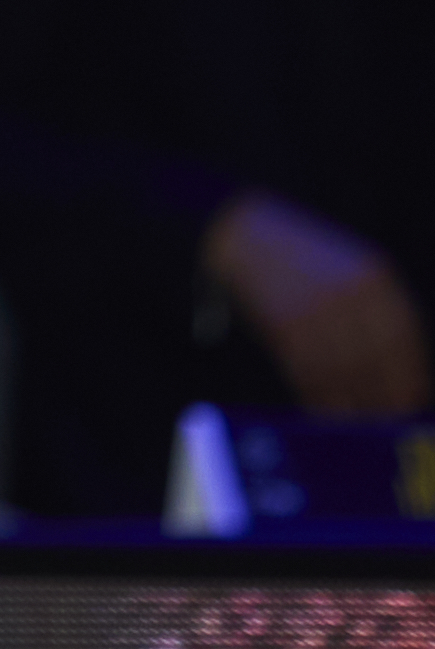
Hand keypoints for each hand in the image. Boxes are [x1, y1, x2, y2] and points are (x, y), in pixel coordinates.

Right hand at [212, 192, 434, 415]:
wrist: (243, 233)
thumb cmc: (303, 260)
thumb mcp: (349, 272)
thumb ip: (376, 313)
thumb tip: (401, 374)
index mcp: (374, 277)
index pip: (403, 339)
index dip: (409, 376)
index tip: (410, 402)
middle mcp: (349, 291)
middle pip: (375, 359)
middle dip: (383, 396)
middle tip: (384, 419)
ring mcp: (314, 305)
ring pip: (343, 370)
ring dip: (350, 403)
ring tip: (354, 420)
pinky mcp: (284, 321)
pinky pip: (309, 369)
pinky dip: (318, 395)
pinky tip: (323, 407)